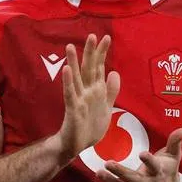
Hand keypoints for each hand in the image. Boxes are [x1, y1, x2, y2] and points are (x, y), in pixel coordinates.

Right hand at [53, 34, 120, 162]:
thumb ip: (111, 91)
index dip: (102, 53)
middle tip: (92, 35)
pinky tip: (67, 70)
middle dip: (90, 53)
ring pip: (76, 77)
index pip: (99, 67)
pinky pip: (70, 93)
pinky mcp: (72, 108)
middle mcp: (86, 91)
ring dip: (73, 62)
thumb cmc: (90, 127)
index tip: (106, 37)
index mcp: (95, 90)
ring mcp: (78, 99)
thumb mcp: (106, 107)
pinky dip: (68, 81)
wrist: (77, 145)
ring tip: (70, 46)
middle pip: (88, 68)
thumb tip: (115, 72)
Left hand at [92, 128, 181, 181]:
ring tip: (98, 173)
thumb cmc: (168, 170)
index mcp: (159, 173)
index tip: (142, 153)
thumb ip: (175, 142)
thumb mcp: (174, 156)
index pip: (154, 166)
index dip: (149, 160)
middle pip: (134, 180)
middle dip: (121, 173)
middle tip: (107, 163)